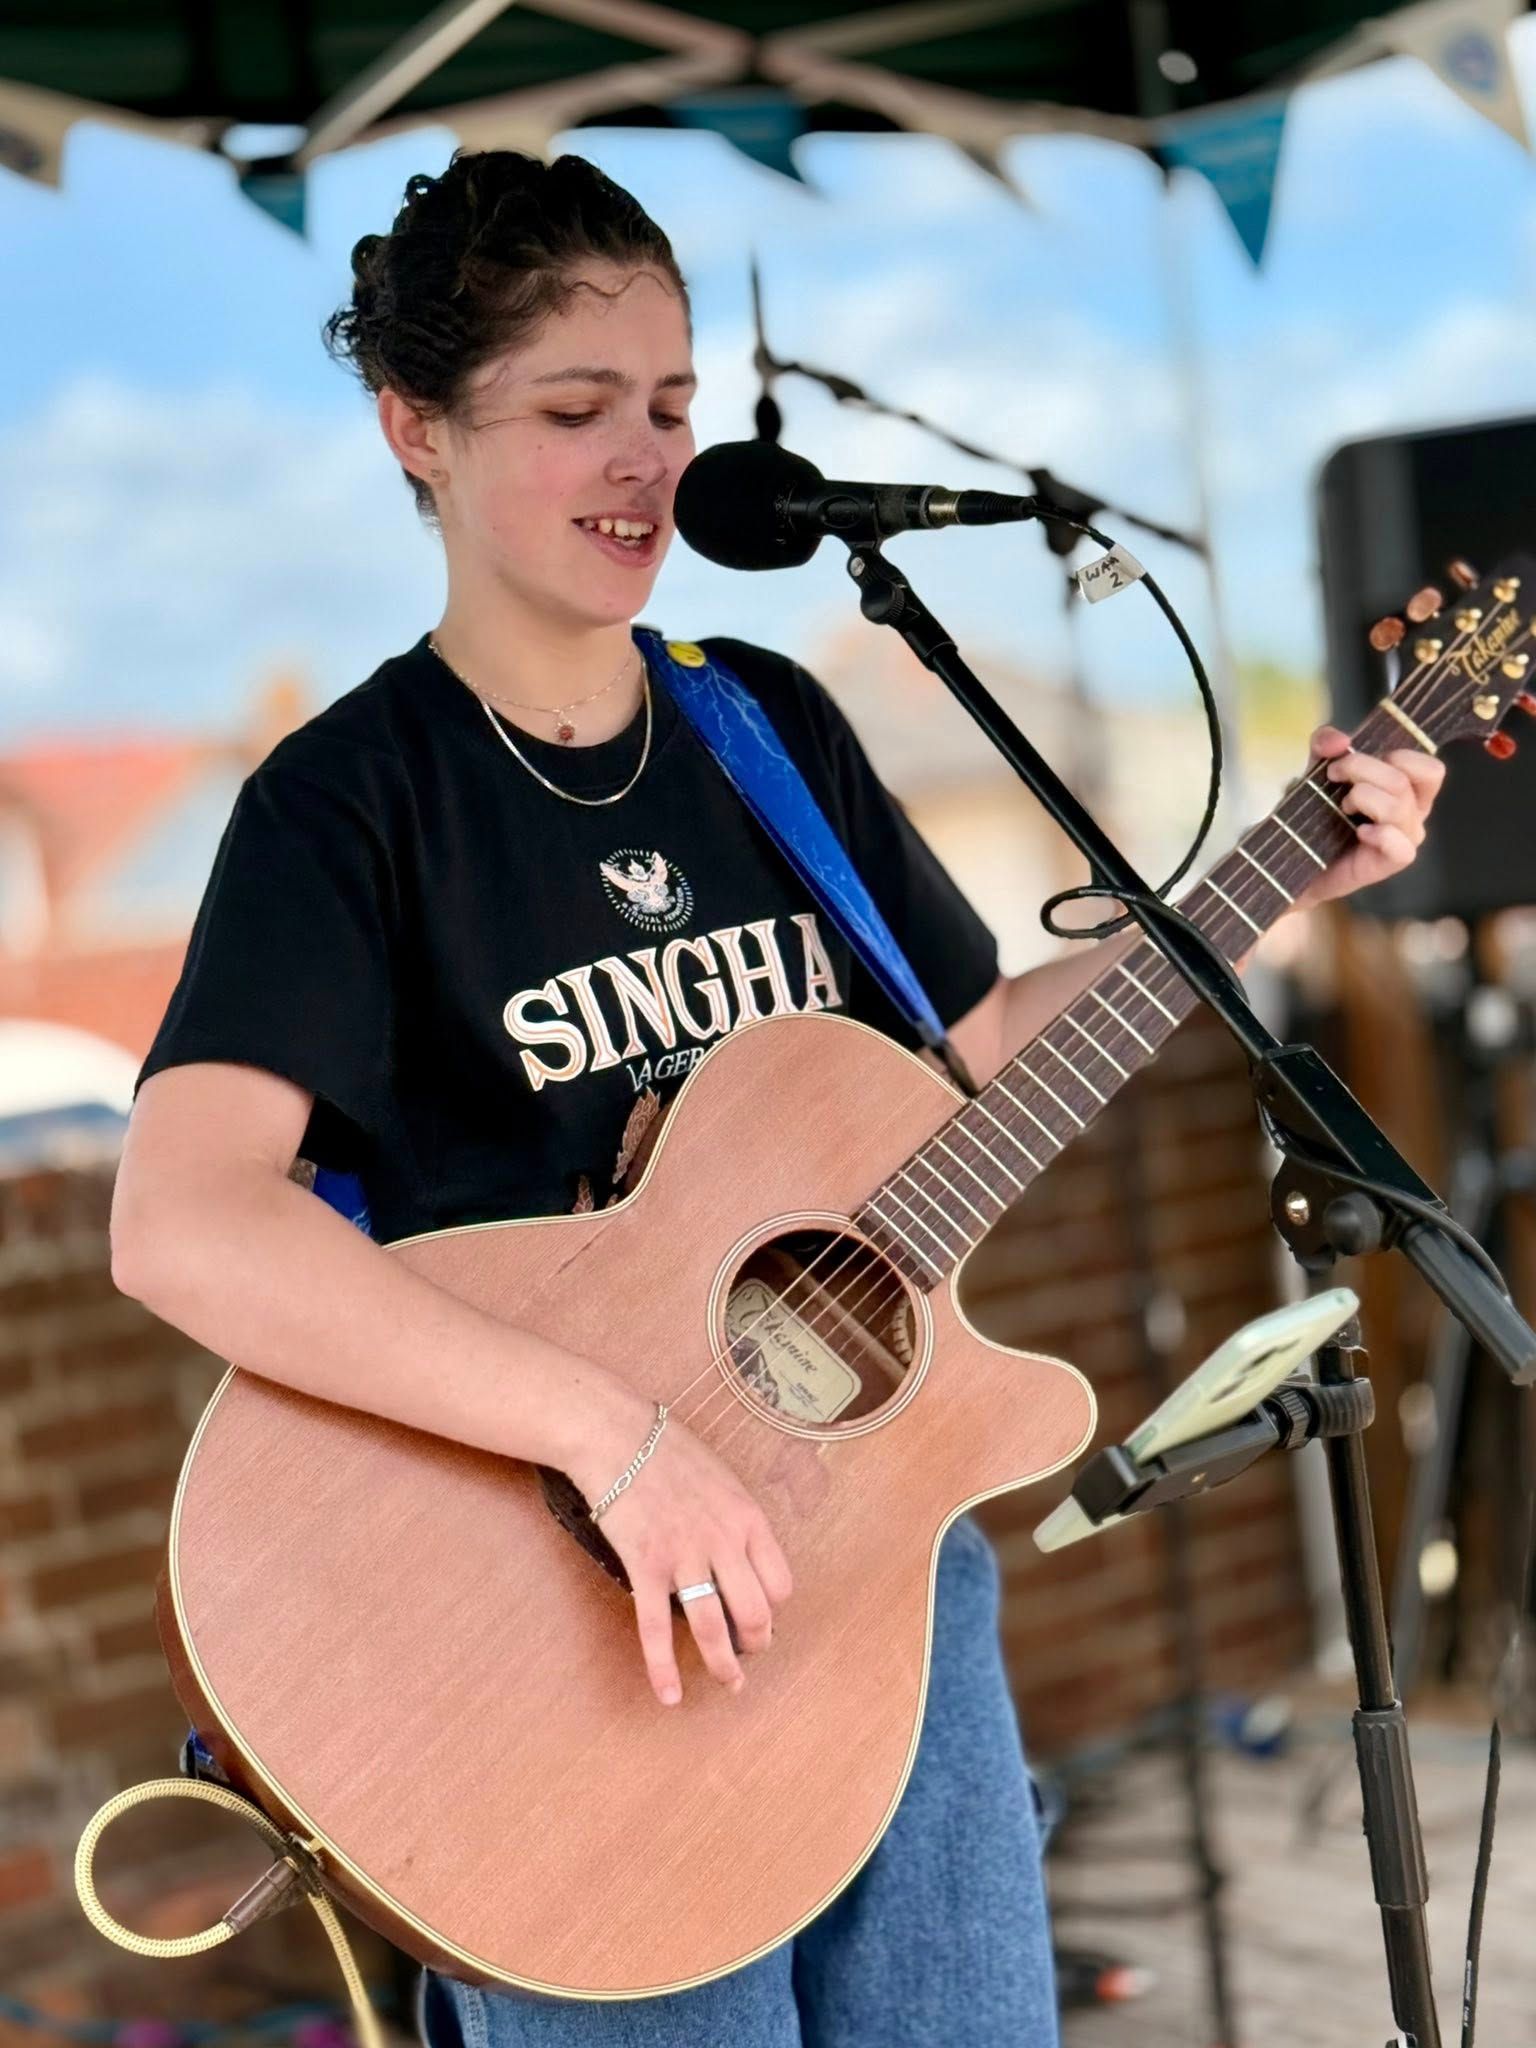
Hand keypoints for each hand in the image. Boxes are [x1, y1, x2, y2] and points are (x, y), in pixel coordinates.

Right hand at [565, 1384, 792, 1705]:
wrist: (616, 1433)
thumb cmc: (667, 1449)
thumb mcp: (720, 1476)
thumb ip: (734, 1517)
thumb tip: (740, 1552)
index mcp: (748, 1517)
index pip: (781, 1582)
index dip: (774, 1608)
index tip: (761, 1615)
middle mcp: (724, 1541)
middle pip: (756, 1612)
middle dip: (756, 1643)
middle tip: (748, 1656)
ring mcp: (684, 1556)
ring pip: (713, 1627)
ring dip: (724, 1665)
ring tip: (729, 1684)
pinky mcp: (645, 1566)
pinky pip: (657, 1628)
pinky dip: (664, 1668)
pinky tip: (671, 1695)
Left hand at [1290, 726, 1445, 911]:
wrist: (1298, 856)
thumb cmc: (1320, 812)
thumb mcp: (1318, 768)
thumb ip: (1325, 745)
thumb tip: (1339, 740)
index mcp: (1409, 788)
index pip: (1430, 768)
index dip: (1397, 756)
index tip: (1355, 758)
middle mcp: (1414, 813)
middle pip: (1403, 781)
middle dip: (1361, 768)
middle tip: (1333, 775)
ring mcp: (1405, 839)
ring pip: (1398, 807)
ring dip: (1362, 797)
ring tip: (1342, 806)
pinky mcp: (1390, 863)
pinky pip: (1400, 847)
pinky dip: (1378, 834)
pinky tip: (1358, 831)